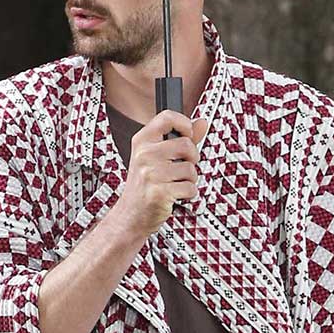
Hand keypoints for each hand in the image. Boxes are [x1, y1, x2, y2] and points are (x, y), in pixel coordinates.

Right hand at [113, 111, 207, 238]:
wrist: (131, 215)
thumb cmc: (145, 185)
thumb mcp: (156, 157)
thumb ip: (181, 138)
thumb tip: (202, 122)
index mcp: (142, 141)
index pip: (168, 117)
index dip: (184, 124)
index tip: (188, 135)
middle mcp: (144, 154)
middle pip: (186, 144)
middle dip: (192, 159)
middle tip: (181, 168)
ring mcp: (151, 174)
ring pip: (190, 169)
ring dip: (189, 180)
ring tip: (175, 184)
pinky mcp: (160, 192)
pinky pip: (190, 188)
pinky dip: (188, 194)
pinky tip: (175, 195)